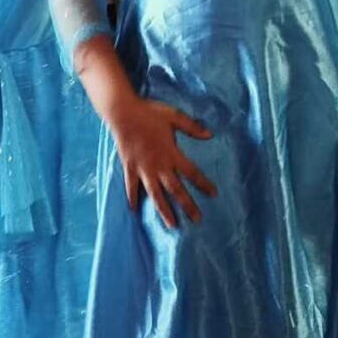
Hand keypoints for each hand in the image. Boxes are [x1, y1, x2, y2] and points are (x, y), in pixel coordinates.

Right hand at [107, 96, 216, 228]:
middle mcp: (158, 165)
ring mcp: (142, 168)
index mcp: (170, 153)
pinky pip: (131, 186)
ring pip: (155, 194)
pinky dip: (132, 198)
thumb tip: (210, 135)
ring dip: (164, 210)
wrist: (123, 112)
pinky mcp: (129, 167)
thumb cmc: (149, 112)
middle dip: (187, 205)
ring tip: (172, 225)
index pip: (191, 171)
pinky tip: (134, 210)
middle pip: (175, 189)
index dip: (203, 183)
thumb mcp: (174, 116)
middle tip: (198, 220)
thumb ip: (191, 127)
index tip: (214, 194)